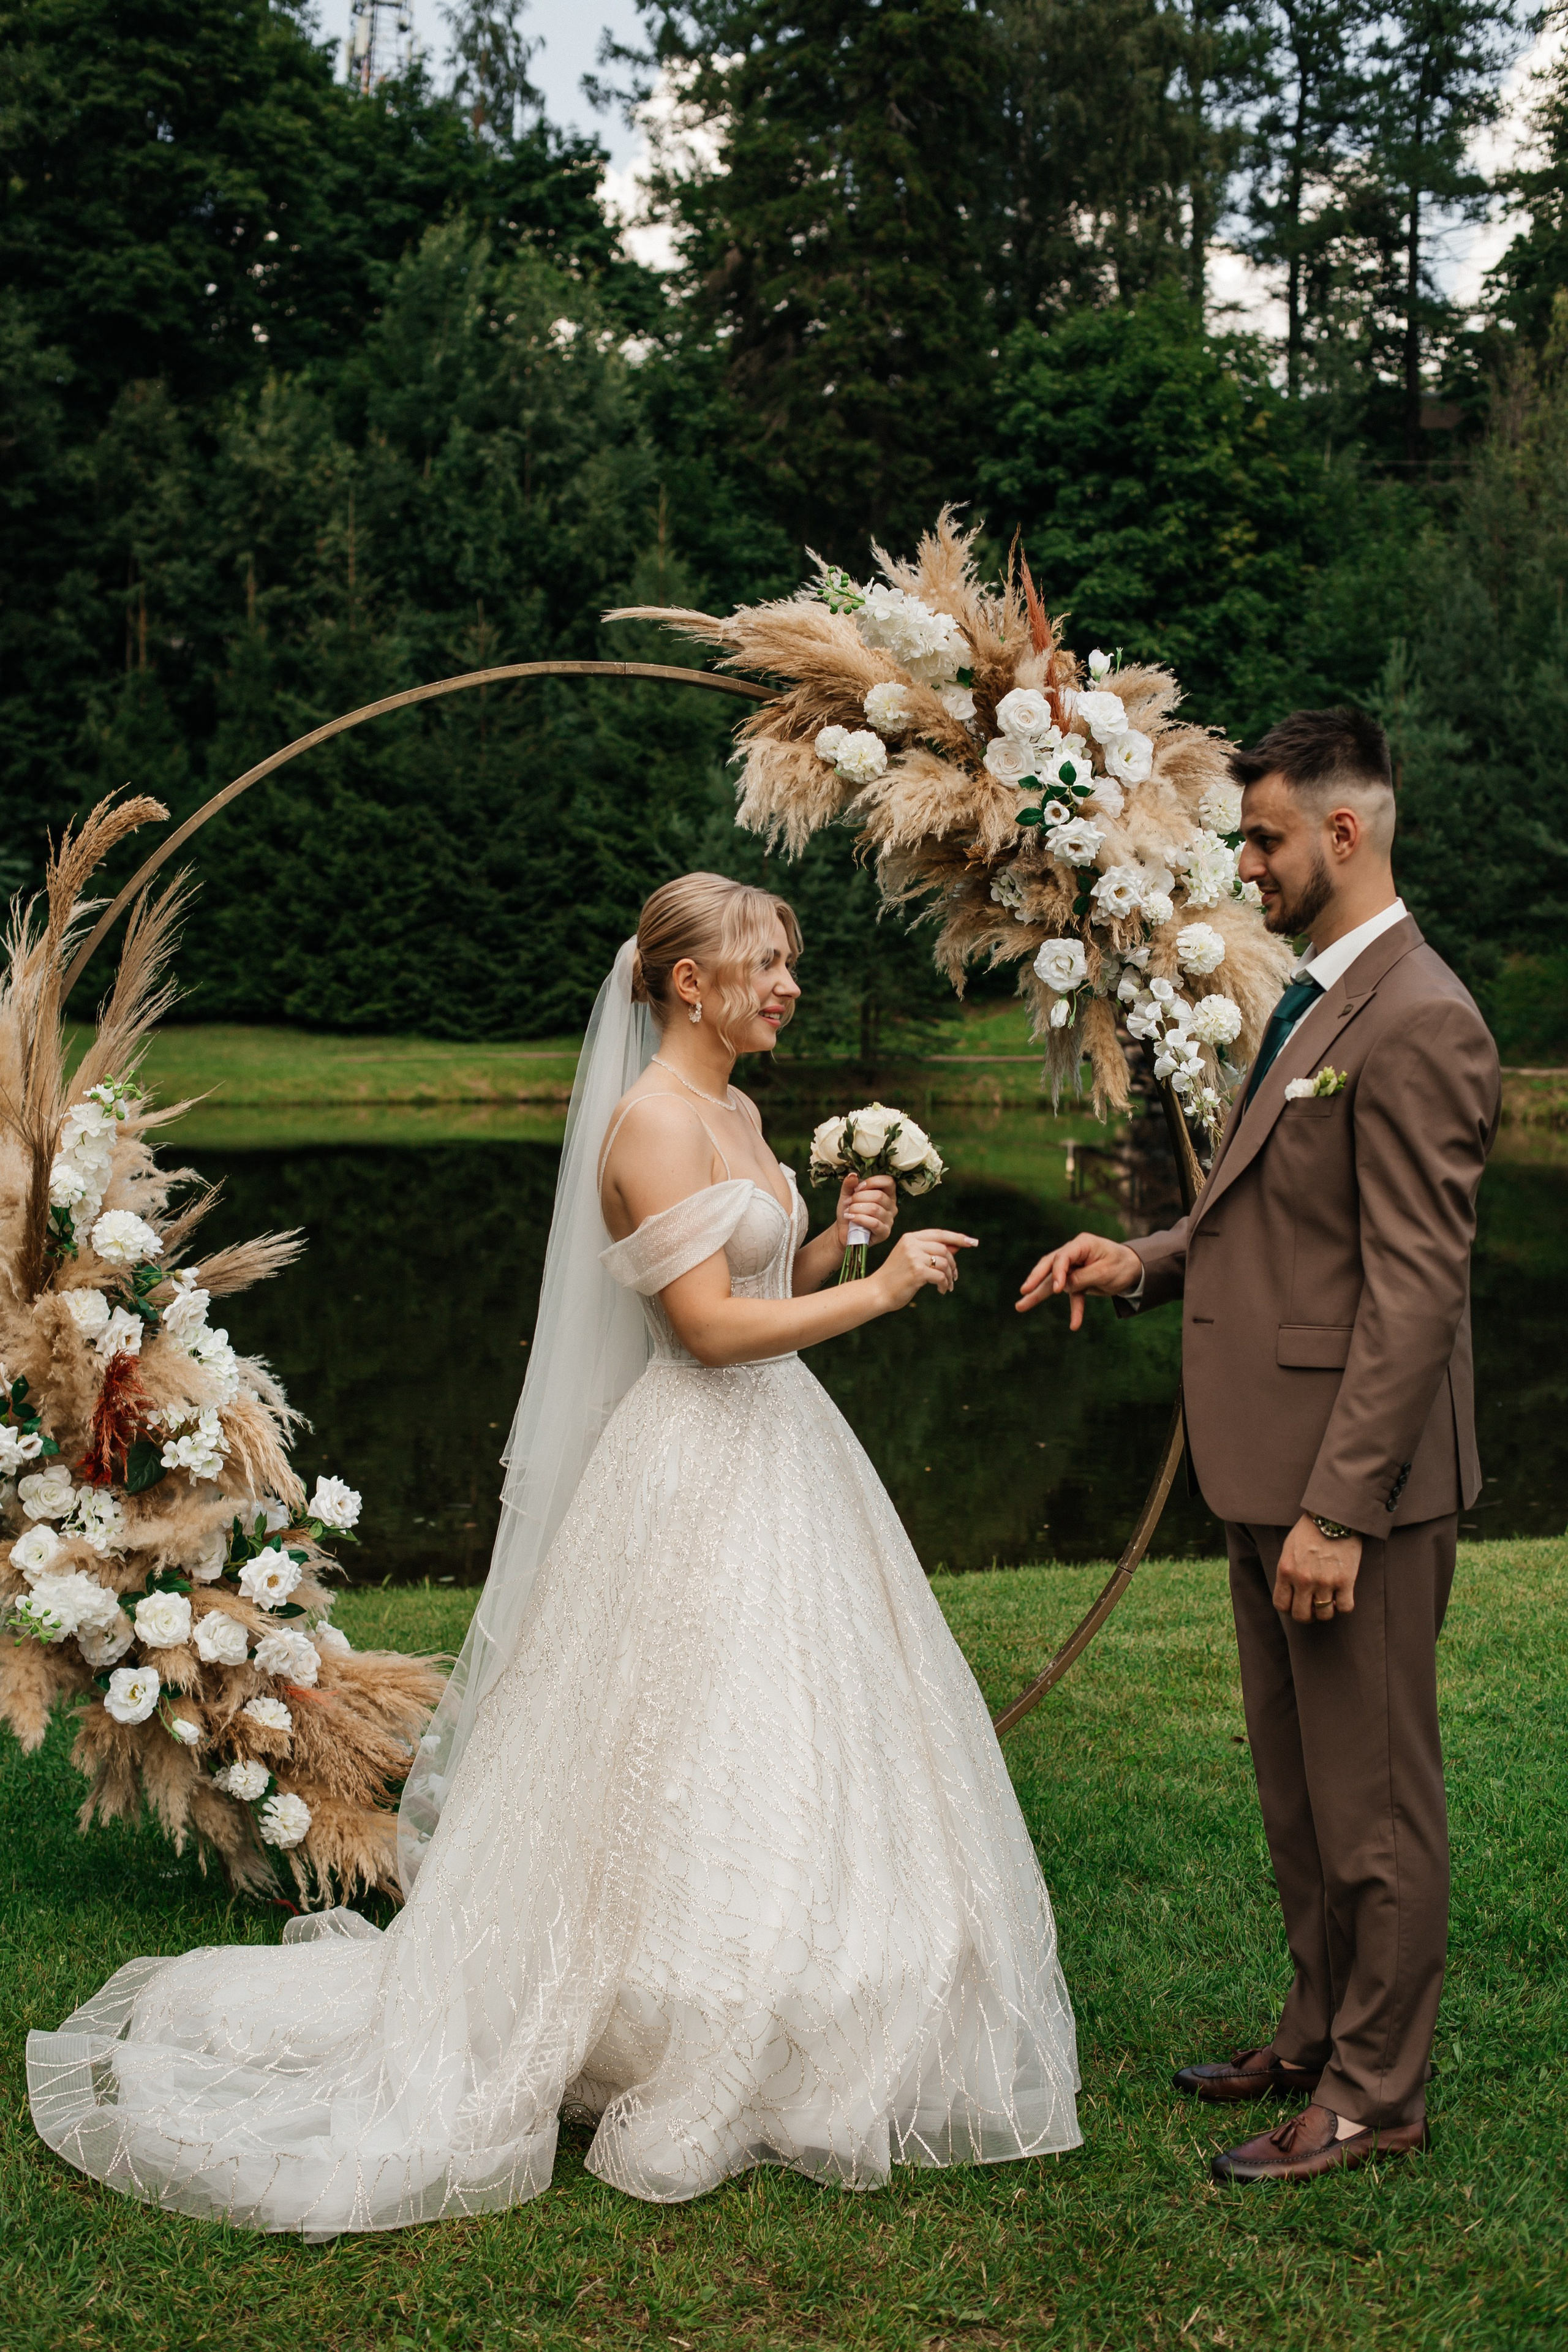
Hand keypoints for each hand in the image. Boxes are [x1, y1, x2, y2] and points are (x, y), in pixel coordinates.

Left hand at [836, 1173, 895, 1250]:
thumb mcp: (847, 1194)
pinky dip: (859, 1218)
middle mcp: (891, 1206)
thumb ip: (849, 1184)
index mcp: (887, 1194)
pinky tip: (850, 1218)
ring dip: (857, 1208)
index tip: (857, 1188)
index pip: (888, 1181)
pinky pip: (874, 1223)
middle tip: (848, 1202)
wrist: (844, 1231)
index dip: (872, 1182)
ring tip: (848, 1211)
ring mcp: (889, 1220)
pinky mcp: (884, 1233)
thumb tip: (853, 1175)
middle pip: (879, 1195)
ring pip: (875, 1209)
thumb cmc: (850, 1211)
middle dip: (859, 1197)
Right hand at [871, 1229, 977, 1309]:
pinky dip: (945, 1284)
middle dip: (953, 1264)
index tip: (972, 1242)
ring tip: (947, 1285)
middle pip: (944, 1249)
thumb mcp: (912, 1259)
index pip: (939, 1234)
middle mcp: (912, 1244)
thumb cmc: (895, 1277)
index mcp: (910, 1238)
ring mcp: (914, 1257)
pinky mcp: (917, 1271)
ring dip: (950, 1276)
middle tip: (955, 1277)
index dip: (957, 1237)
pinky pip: (941, 1276)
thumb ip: (932, 1251)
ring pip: (944, 1263)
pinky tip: (941, 1290)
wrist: (877, 1291)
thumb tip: (957, 1247)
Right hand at [1017, 1231, 1142, 1328]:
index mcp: (1082, 1244)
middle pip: (1049, 1266)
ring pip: (1052, 1282)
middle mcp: (1074, 1254)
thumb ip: (1082, 1278)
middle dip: (1035, 1279)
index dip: (1057, 1273)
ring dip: (1038, 1295)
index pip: (1062, 1257)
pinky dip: (1075, 1310)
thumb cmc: (1121, 1265)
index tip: (1057, 1289)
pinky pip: (1072, 1296)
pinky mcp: (1078, 1281)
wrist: (1136, 1269)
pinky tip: (1075, 1325)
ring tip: (1020, 1307)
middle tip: (1024, 1291)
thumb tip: (1062, 1287)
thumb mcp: (1105, 1272)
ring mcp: (1074, 1268)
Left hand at [1273, 1514, 1361, 1622]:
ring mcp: (1325, 1581)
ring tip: (1328, 1600)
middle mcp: (1303, 1579)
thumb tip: (1290, 1593)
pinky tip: (1342, 1596)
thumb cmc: (1310, 1530)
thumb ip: (1287, 1571)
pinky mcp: (1346, 1580)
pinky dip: (1344, 1606)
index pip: (1281, 1605)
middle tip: (1313, 1608)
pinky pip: (1345, 1608)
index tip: (1296, 1604)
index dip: (1289, 1609)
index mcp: (1286, 1571)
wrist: (1334, 1516)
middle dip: (1307, 1615)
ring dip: (1326, 1611)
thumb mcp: (1288, 1549)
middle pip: (1302, 1615)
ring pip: (1324, 1615)